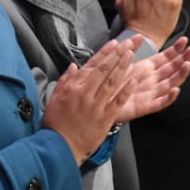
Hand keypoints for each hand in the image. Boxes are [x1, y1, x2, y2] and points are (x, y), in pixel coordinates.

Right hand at [43, 39, 138, 164]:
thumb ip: (65, 81)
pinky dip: (126, 90)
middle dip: (117, 54)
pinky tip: (134, 79)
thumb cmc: (56, 123)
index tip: (115, 43)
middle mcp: (85, 93)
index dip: (104, 53)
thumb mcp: (55, 99)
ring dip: (123, 67)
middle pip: (104, 70)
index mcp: (73, 87)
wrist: (59, 147)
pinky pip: (117, 101)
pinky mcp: (105, 118)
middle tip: (129, 42)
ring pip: (112, 82)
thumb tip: (73, 66)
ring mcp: (96, 105)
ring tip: (132, 55)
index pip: (91, 65)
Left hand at [115, 37, 189, 120]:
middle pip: (172, 69)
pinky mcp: (145, 107)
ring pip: (170, 84)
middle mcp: (152, 80)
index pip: (166, 58)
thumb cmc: (110, 82)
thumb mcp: (120, 62)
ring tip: (187, 64)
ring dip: (180, 75)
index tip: (185, 40)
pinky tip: (175, 90)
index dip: (176, 49)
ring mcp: (151, 93)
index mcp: (147, 69)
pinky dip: (169, 98)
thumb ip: (130, 49)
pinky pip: (160, 103)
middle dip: (184, 58)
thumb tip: (138, 36)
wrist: (99, 101)